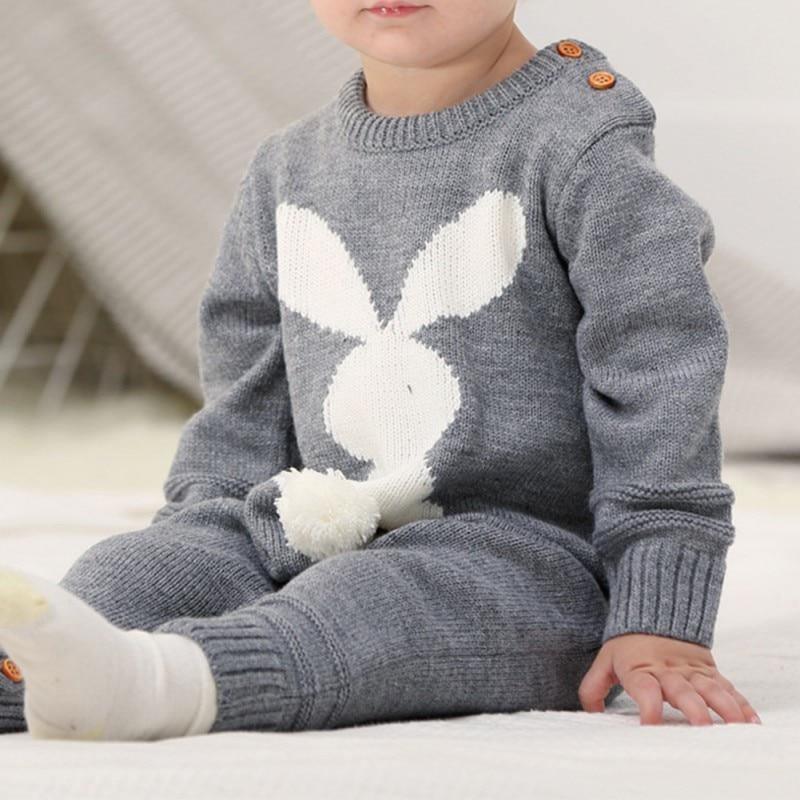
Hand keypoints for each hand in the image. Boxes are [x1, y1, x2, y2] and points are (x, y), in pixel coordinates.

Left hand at [578, 633, 761, 725]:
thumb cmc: (628, 645)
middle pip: (682, 690)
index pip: (644, 687)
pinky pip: (727, 688)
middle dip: (692, 708)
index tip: (651, 724)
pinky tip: (750, 722)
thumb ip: (593, 688)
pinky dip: (740, 704)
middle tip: (702, 727)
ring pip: (710, 688)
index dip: (647, 705)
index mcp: (640, 669)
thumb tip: (591, 714)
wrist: (654, 611)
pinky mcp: (709, 671)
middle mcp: (668, 671)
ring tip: (736, 726)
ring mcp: (691, 671)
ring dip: (724, 707)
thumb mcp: (605, 661)